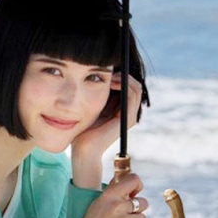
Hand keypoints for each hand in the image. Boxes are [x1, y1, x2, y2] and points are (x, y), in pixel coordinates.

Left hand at [71, 72, 142, 188]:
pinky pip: (132, 94)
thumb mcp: (90, 107)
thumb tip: (94, 75)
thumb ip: (96, 94)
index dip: (120, 74)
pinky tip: (109, 81)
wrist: (83, 149)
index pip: (128, 85)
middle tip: (108, 69)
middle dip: (123, 73)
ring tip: (109, 75)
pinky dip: (123, 84)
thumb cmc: (82, 129)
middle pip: (134, 84)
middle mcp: (128, 113)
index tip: (106, 69)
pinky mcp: (127, 118)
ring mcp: (130, 116)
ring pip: (135, 87)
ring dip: (123, 77)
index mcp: (121, 110)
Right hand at [72, 172, 147, 217]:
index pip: (134, 180)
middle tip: (125, 215)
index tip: (134, 193)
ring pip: (142, 217)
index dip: (138, 185)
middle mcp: (118, 206)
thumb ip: (113, 192)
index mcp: (109, 196)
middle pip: (143, 202)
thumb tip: (128, 181)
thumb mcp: (98, 204)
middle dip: (137, 208)